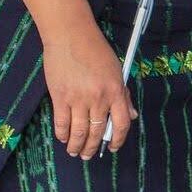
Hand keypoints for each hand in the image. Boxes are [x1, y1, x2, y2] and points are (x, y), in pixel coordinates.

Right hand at [43, 21, 136, 158]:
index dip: (118, 139)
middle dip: (92, 148)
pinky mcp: (60, 98)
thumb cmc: (96, 51)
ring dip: (76, 146)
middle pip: (97, 132)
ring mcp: (78, 99)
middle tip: (88, 155)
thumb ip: (123, 94)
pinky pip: (62, 124)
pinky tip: (64, 137)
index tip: (112, 147)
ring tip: (74, 151)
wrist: (72, 36)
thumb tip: (131, 115)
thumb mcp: (116, 70)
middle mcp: (99, 97)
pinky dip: (62, 134)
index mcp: (116, 90)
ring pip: (78, 133)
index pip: (122, 123)